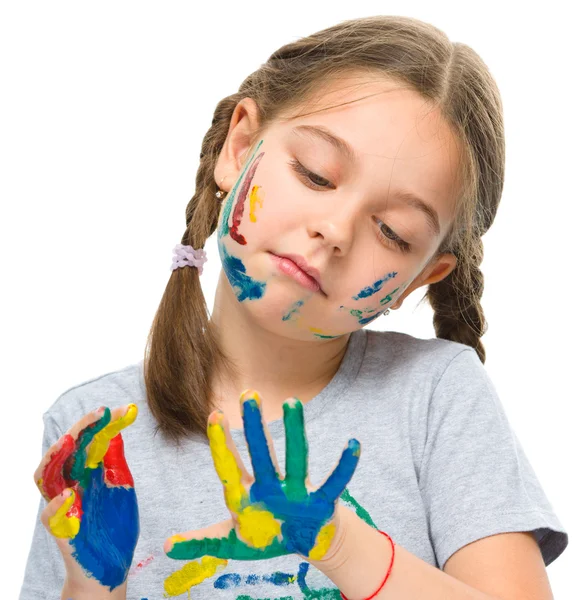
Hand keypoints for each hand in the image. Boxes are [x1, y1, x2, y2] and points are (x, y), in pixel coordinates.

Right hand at [34, 404, 139, 591]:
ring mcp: (62, 503)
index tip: (127, 410)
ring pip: (45, 476)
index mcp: (88, 470)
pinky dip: (56, 504)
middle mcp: (71, 482)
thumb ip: (115, 459)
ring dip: (55, 457)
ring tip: (70, 442)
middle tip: (99, 413)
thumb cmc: (115, 522)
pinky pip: (49, 515)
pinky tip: (70, 495)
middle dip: (80, 429)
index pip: (90, 439)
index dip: (105, 423)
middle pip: (65, 450)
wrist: (113, 561)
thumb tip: (115, 428)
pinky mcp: (60, 529)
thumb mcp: (121, 484)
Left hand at [164, 390, 359, 562]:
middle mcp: (271, 486)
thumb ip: (202, 542)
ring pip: (295, 457)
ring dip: (293, 432)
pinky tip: (353, 445)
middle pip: (261, 452)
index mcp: (247, 494)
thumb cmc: (266, 536)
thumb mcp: (231, 544)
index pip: (230, 466)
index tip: (213, 414)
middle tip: (248, 393)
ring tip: (293, 403)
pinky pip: (334, 482)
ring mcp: (296, 491)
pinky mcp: (320, 502)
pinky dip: (345, 467)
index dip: (221, 443)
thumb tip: (164, 547)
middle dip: (254, 426)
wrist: (302, 543)